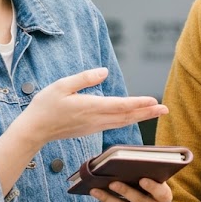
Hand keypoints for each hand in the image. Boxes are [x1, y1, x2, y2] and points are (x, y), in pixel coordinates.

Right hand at [18, 67, 168, 146]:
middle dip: (147, 112)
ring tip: (156, 112)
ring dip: (140, 117)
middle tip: (165, 109)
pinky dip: (128, 120)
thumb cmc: (45, 106)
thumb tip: (104, 72)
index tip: (154, 101)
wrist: (35, 130)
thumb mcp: (61, 86)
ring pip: (122, 122)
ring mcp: (94, 126)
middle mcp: (95, 119)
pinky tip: (134, 117)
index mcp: (89, 107)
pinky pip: (114, 124)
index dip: (138, 103)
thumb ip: (84, 78)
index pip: (120, 106)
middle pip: (126, 116)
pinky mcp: (91, 129)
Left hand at [90, 178, 172, 201]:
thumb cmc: (148, 188)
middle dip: (125, 191)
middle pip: (140, 201)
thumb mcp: (153, 181)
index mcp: (165, 197)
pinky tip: (100, 198)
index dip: (153, 187)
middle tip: (112, 183)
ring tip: (96, 190)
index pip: (161, 192)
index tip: (142, 179)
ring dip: (109, 199)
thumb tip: (131, 161)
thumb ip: (147, 173)